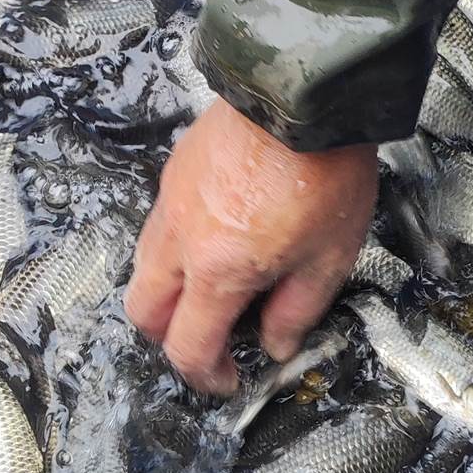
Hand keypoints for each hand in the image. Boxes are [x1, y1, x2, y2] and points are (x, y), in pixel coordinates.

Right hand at [125, 100, 378, 395]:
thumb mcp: (329, 258)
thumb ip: (297, 312)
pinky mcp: (175, 173)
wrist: (305, 92)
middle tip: (211, 341)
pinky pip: (159, 228)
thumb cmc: (324, 171)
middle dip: (170, 338)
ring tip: (214, 291)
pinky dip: (175, 250)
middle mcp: (181, 241)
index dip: (205, 375)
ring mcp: (170, 203)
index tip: (227, 379)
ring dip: (168, 294)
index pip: (188, 347)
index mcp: (218, 271)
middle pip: (143, 313)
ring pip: (144, 268)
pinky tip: (216, 240)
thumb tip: (276, 345)